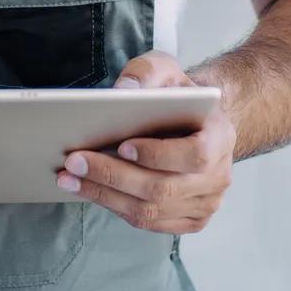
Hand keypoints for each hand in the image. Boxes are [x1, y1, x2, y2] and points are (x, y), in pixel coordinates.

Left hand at [55, 51, 235, 234]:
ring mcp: (206, 202)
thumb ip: (146, 73)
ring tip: (69, 179)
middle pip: (164, 188)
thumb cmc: (176, 94)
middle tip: (74, 162)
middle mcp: (218, 176)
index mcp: (221, 137)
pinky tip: (88, 190)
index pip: (196, 155)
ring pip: (151, 210)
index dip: (158, 154)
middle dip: (113, 176)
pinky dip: (115, 207)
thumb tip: (123, 90)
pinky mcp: (189, 219)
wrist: (193, 120)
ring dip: (105, 196)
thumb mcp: (165, 69)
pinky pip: (149, 222)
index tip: (122, 146)